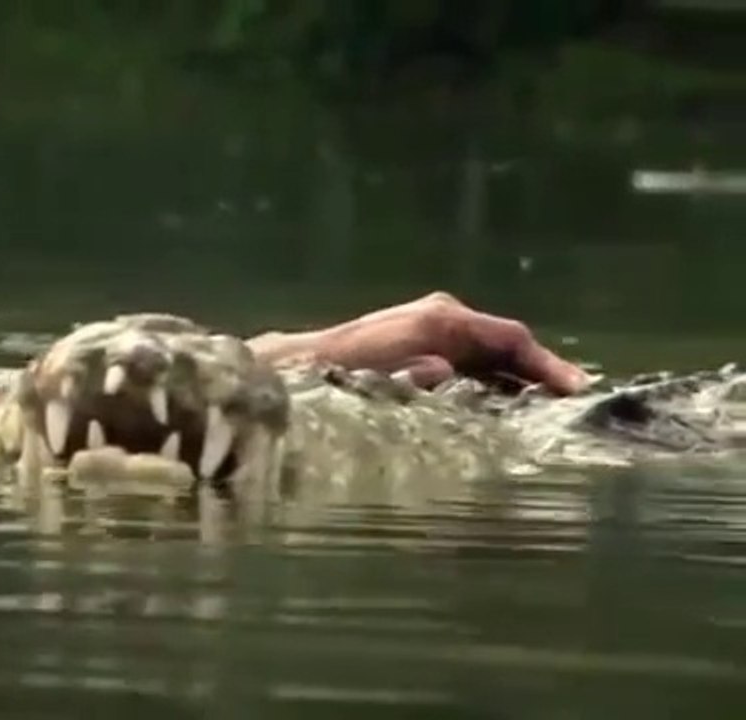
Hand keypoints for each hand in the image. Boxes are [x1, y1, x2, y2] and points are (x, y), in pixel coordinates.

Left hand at [249, 292, 589, 394]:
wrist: (299, 367)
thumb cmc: (347, 373)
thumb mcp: (399, 377)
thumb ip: (437, 375)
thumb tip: (460, 376)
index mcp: (444, 319)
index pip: (511, 338)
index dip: (548, 365)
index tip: (579, 390)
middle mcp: (443, 317)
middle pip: (506, 347)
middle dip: (540, 375)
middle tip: (574, 408)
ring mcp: (432, 331)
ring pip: (489, 357)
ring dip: (517, 383)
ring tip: (549, 414)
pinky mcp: (421, 350)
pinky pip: (469, 366)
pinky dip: (491, 385)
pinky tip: (504, 411)